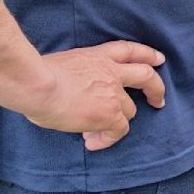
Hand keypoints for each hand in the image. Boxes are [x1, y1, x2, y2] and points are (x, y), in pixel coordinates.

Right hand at [25, 41, 168, 150]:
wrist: (38, 85)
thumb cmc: (35, 75)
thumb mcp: (62, 65)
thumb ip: (75, 75)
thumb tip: (70, 91)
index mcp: (97, 56)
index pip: (128, 50)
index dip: (146, 54)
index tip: (158, 59)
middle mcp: (111, 72)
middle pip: (146, 76)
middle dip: (156, 88)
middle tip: (157, 101)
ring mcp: (114, 93)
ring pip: (129, 110)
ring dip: (117, 121)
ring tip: (94, 132)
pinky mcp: (110, 114)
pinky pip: (118, 131)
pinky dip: (108, 139)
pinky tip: (92, 143)